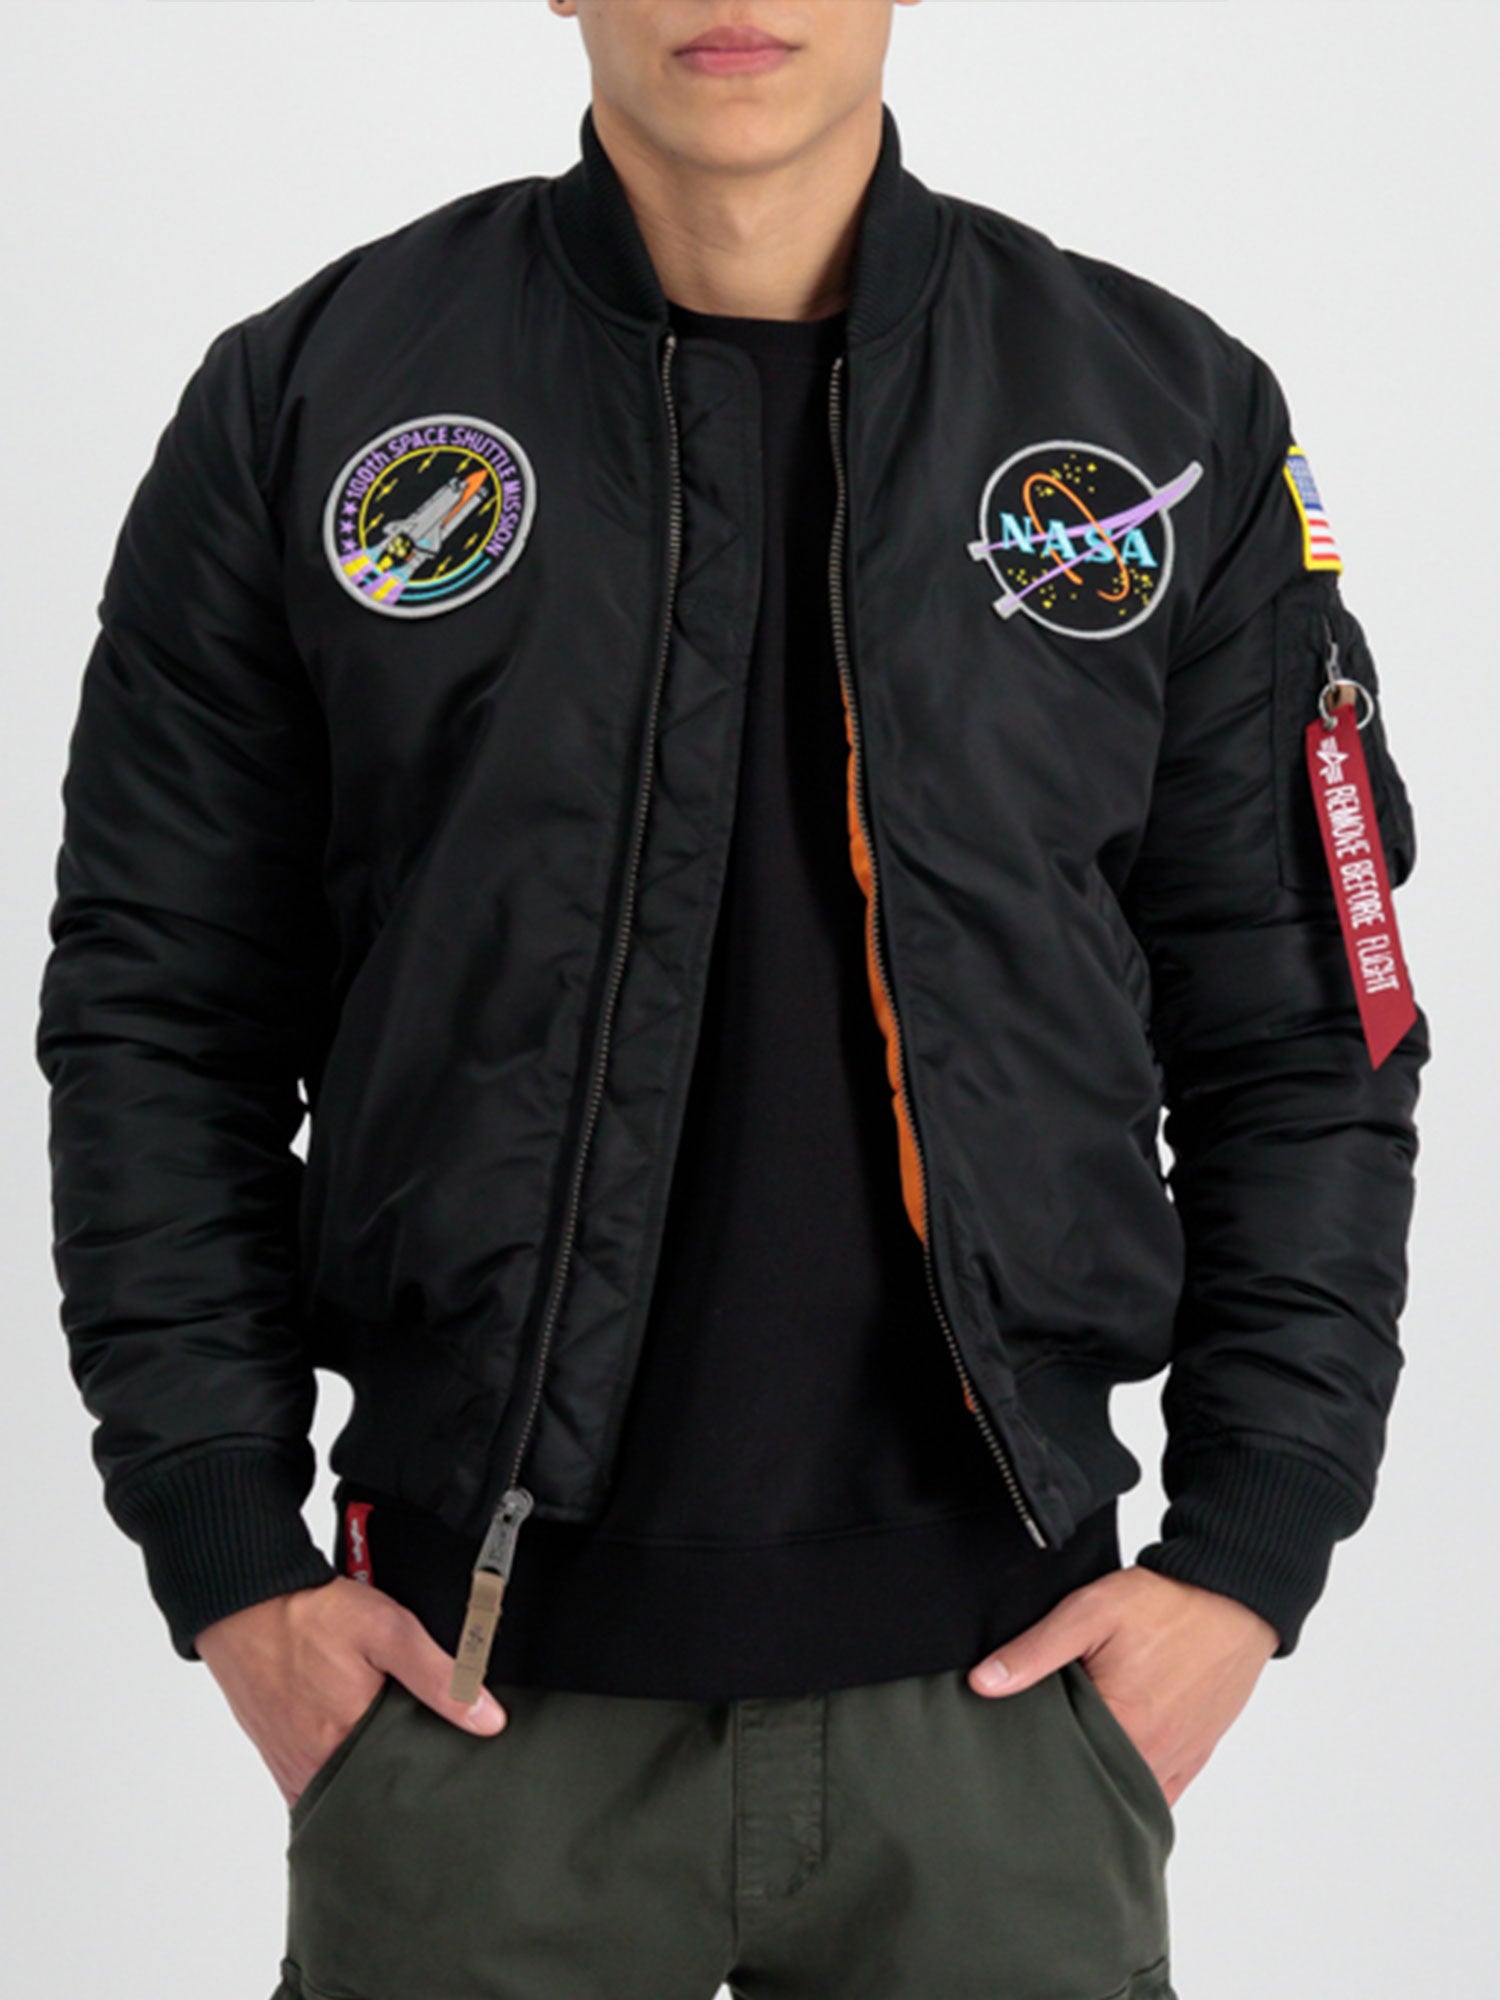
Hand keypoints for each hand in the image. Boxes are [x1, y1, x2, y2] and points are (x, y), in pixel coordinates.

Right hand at [194, 1577, 506, 1810]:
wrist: (246, 1602)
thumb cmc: (313, 1614)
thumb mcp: (389, 1631)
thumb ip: (440, 1677)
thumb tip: (489, 1721)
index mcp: (345, 1744)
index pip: (400, 1791)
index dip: (429, 1786)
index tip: (454, 1782)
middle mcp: (313, 1767)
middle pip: (369, 1800)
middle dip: (400, 1793)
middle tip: (431, 1775)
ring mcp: (290, 1765)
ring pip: (341, 1795)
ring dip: (367, 1786)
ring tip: (400, 1767)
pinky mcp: (276, 1755)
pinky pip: (313, 1785)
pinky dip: (338, 1778)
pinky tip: (360, 1759)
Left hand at [967, 1565, 1279, 1809]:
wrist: (1230, 1596)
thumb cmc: (1163, 1603)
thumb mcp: (1089, 1612)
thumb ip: (1035, 1651)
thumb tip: (983, 1684)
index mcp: (1126, 1725)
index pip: (1065, 1769)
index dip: (1034, 1762)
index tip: (1009, 1758)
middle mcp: (1156, 1754)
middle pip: (1097, 1787)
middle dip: (1064, 1780)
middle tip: (1030, 1767)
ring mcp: (1180, 1757)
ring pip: (1130, 1794)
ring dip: (1101, 1784)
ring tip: (1066, 1771)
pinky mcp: (1197, 1753)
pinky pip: (1162, 1792)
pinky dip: (1135, 1789)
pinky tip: (1110, 1778)